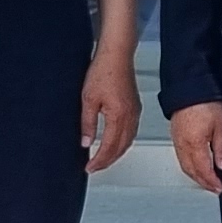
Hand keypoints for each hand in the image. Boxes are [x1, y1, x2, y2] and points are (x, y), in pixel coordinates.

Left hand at [79, 46, 140, 173]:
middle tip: (95, 167)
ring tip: (103, 159)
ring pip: (128, 141)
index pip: (109, 147)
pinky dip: (123, 142)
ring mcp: (135, 112)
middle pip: (121, 148)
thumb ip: (87, 124)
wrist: (116, 54)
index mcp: (119, 117)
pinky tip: (116, 142)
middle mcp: (131, 117)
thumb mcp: (88, 99)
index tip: (89, 168)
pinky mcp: (135, 107)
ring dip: (116, 153)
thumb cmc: (103, 71)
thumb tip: (86, 142)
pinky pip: (132, 132)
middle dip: (108, 161)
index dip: (99, 161)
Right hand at [169, 101, 221, 193]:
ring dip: (196, 177)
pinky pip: (181, 158)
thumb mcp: (221, 126)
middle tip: (214, 188)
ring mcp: (177, 142)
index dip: (212, 182)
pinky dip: (189, 167)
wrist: (189, 88)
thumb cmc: (205, 103)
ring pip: (185, 167)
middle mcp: (183, 146)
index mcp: (195, 145)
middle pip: (192, 172)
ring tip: (206, 181)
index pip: (203, 171)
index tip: (219, 188)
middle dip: (203, 183)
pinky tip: (195, 167)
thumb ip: (221, 148)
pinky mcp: (175, 137)